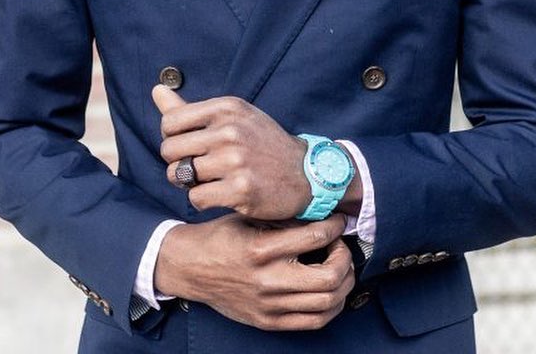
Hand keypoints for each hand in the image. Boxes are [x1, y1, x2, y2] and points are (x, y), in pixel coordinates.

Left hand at [153, 85, 309, 219]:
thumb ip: (189, 109)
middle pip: (169, 150)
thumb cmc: (261, 143)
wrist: (306, 173)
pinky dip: (202, 200)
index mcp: (226, 108)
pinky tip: (220, 194)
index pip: (170, 122)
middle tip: (195, 167)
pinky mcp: (240, 190)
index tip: (188, 145)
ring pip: (180, 176)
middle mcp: (230, 131)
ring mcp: (235, 161)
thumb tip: (155, 90)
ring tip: (209, 179)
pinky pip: (196, 198)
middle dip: (177, 162)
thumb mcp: (232, 117)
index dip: (172, 138)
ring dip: (189, 183)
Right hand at [154, 212, 354, 330]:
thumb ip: (282, 219)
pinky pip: (314, 321)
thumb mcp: (248, 217)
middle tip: (340, 246)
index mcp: (261, 249)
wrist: (190, 268)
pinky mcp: (269, 322)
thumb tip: (319, 214)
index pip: (315, 237)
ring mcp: (269, 306)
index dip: (335, 226)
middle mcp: (267, 280)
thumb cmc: (220, 237)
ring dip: (343, 283)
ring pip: (328, 303)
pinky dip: (331, 306)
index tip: (338, 220)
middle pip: (330, 278)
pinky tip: (329, 290)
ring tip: (338, 267)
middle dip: (345, 258)